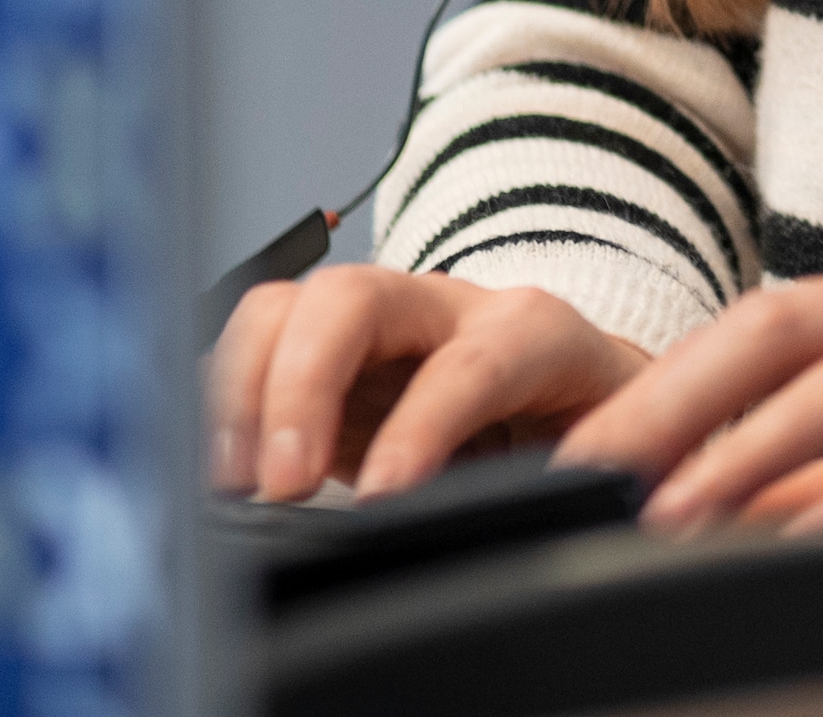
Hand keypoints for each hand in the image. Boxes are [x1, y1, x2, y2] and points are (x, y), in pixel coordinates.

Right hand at [211, 266, 651, 503]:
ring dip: (245, 391)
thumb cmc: (590, 426)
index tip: (381, 496)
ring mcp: (376, 324)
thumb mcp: (599, 454)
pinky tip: (222, 460)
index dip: (421, 426)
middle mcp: (447, 309)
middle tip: (280, 481)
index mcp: (531, 332)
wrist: (576, 395)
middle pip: (351, 298)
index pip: (468, 362)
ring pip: (286, 309)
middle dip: (301, 386)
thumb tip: (527, 524)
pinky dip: (223, 401)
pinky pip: (255, 348)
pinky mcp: (326, 356)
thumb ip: (567, 482)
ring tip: (235, 477)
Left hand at [558, 247, 822, 547]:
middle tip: (585, 479)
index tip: (564, 456)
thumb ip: (817, 468)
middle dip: (672, 404)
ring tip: (675, 519)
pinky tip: (817, 547)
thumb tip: (693, 520)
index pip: (746, 325)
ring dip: (752, 452)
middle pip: (780, 329)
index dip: (651, 386)